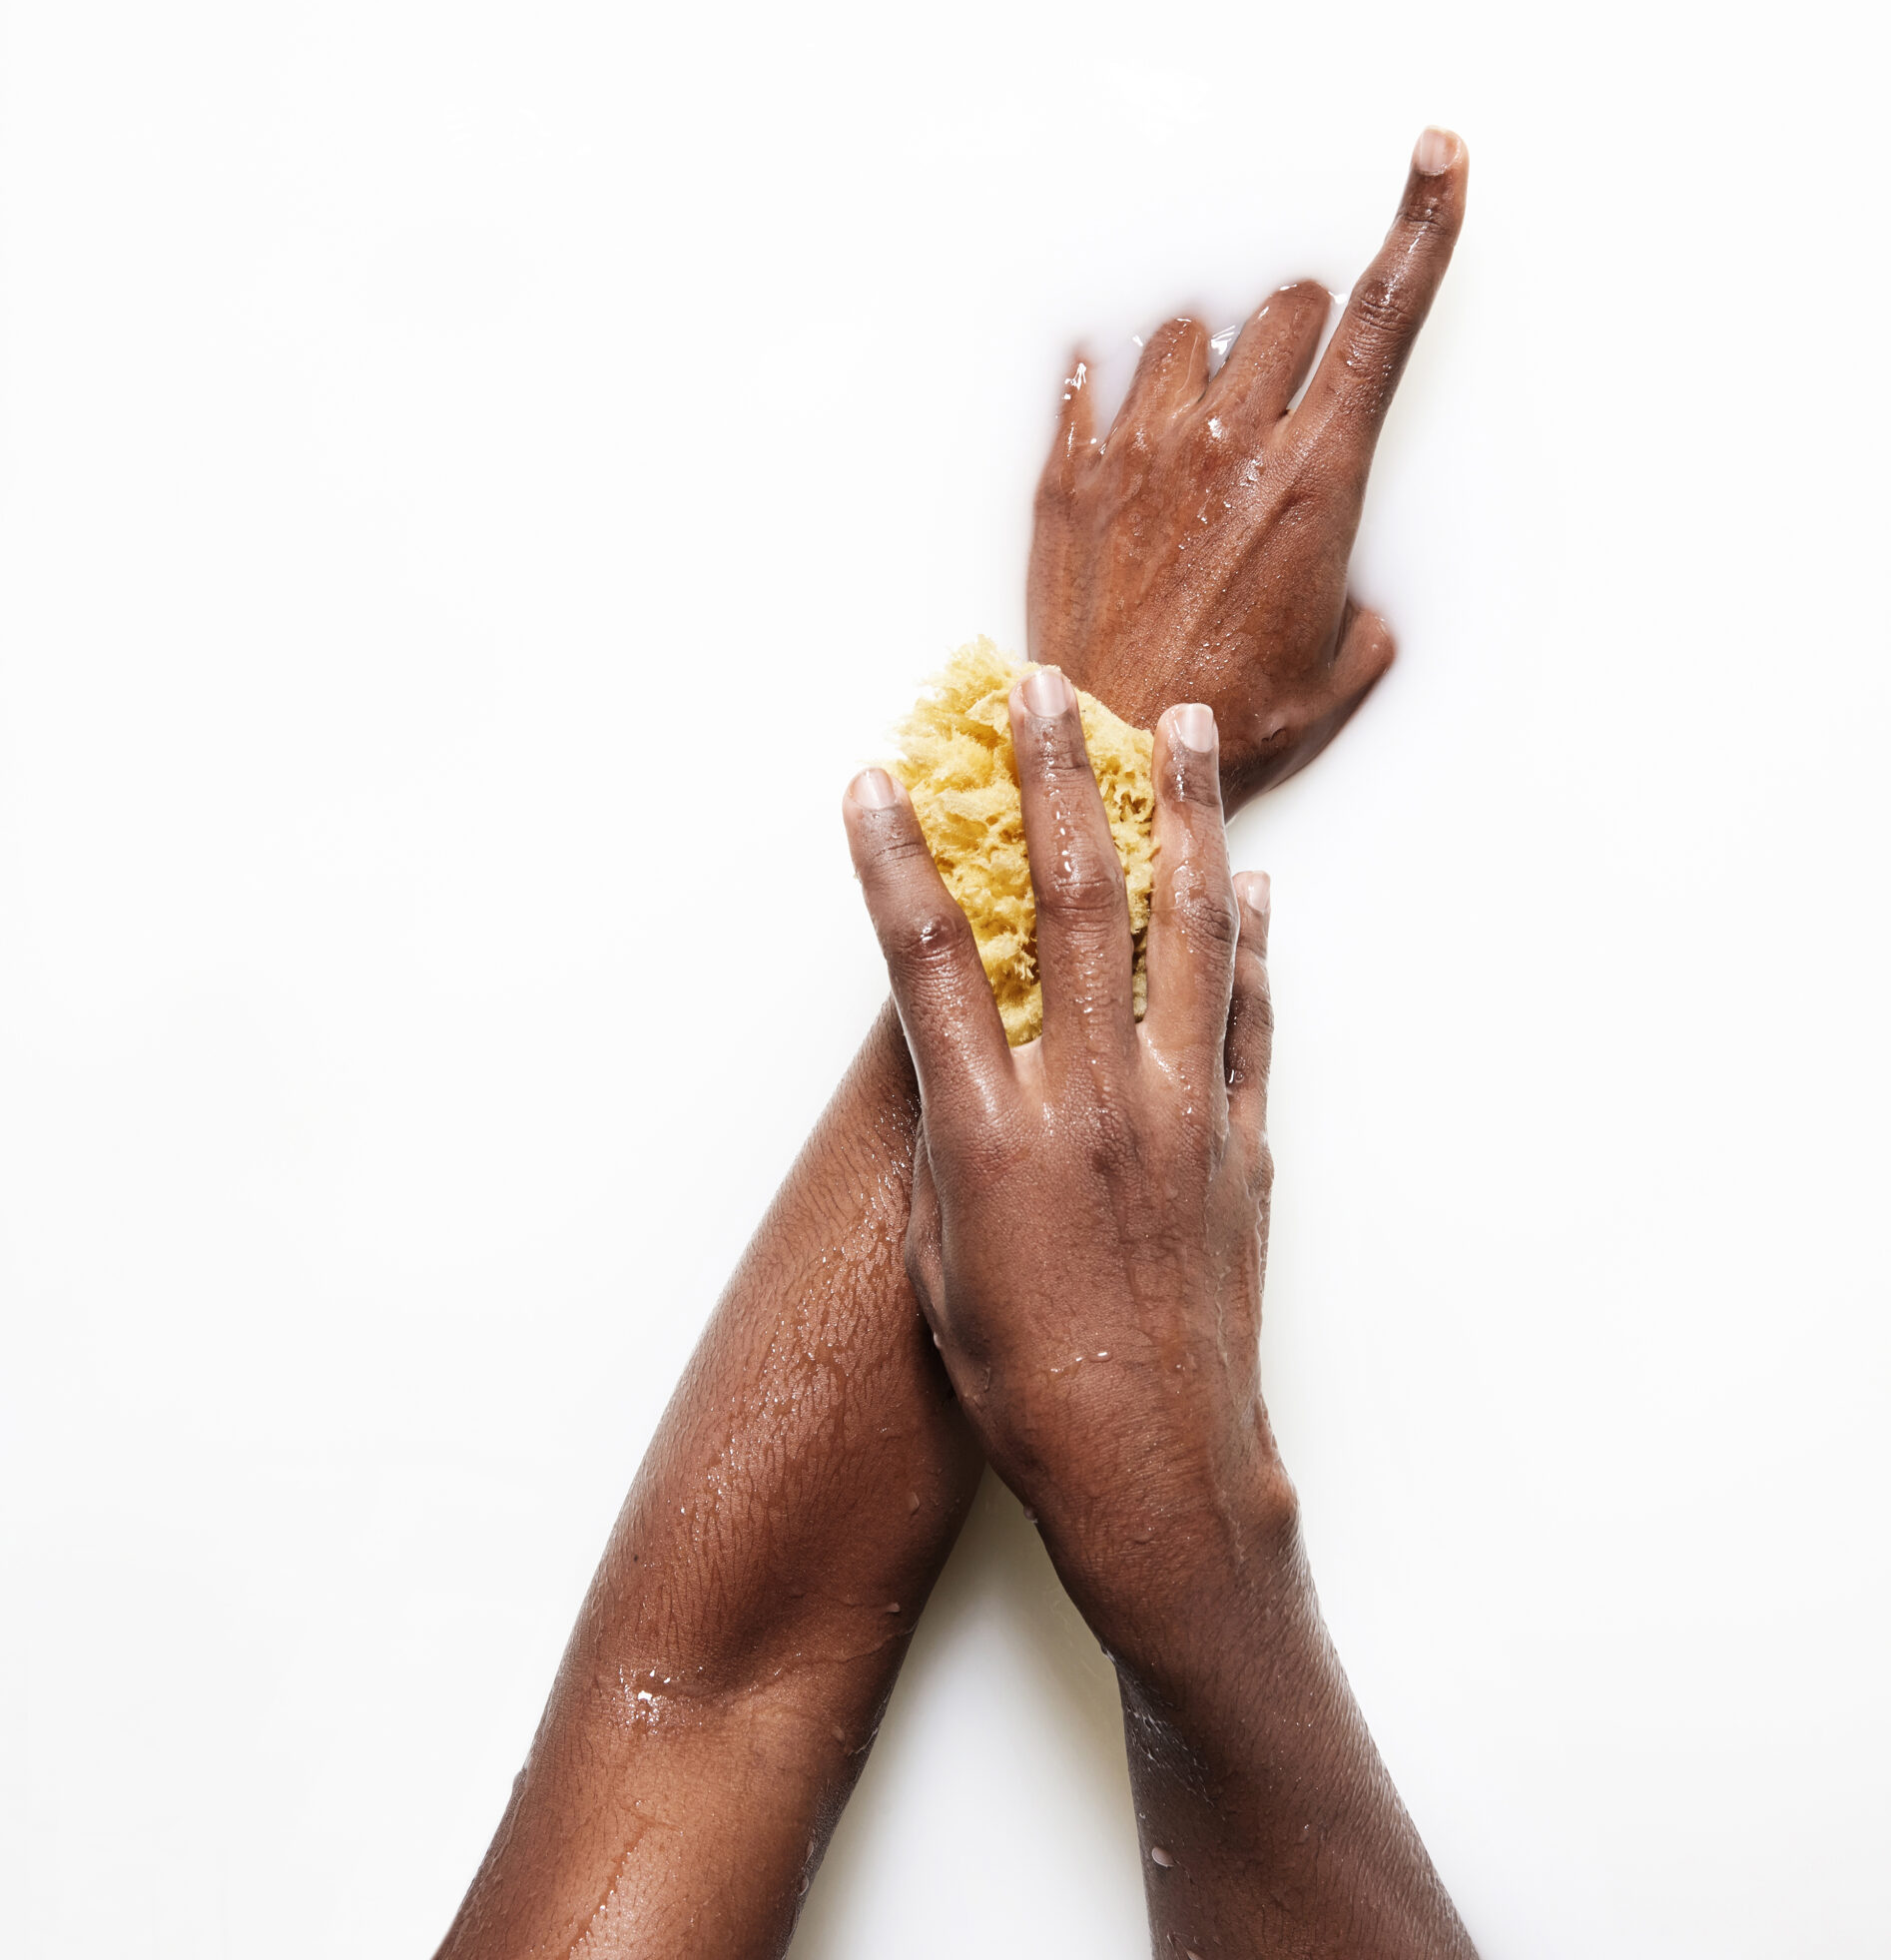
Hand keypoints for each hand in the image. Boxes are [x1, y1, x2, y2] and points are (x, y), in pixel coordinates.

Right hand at [846, 668, 1279, 1653]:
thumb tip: (952, 1044)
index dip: (895, 862)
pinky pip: (1251, 1016)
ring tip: (1188, 728)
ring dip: (1185, 816)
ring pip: (1188, 930)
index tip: (873, 778)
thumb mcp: (943, 1258)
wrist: (1156, 1474)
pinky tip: (1252, 881)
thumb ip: (950, 1132)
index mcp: (996, 1136)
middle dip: (1056, 782)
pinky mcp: (1242, 1145)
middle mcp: (1094, 1103)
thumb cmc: (1026, 1385)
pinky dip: (1252, 941)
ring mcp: (1183, 1115)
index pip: (932, 964)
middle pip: (1074, 905)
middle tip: (1047, 690)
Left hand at [1028, 129, 1467, 809]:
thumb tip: (1356, 604)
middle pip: (1287, 306)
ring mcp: (1142, 444)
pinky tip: (1129, 431)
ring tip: (1199, 430)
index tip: (1440, 156)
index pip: (1384, 317)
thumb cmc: (1230, 724)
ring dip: (1209, 357)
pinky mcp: (1069, 468)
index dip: (1422, 223)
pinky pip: (1094, 373)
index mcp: (1316, 477)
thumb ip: (1362, 612)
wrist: (1107, 757)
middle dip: (1301, 334)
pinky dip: (1118, 387)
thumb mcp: (1341, 674)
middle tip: (1288, 397)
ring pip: (1188, 326)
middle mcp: (1230, 438)